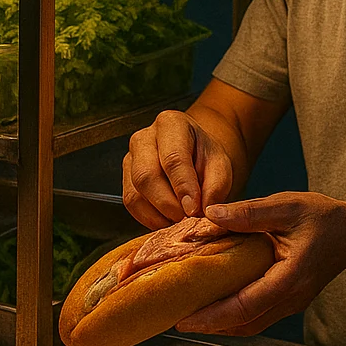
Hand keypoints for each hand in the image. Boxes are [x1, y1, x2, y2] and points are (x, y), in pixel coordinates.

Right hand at [123, 110, 234, 229]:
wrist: (194, 155)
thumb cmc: (205, 157)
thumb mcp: (221, 166)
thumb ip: (215, 187)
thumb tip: (204, 211)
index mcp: (171, 124)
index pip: (173, 158)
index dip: (183, 187)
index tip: (194, 209)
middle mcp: (144, 137)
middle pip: (146, 176)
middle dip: (168, 205)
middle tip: (187, 220)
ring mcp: (130, 157)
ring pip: (135, 193)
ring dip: (158, 215)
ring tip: (180, 221)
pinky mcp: (125, 178)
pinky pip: (131, 204)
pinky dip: (149, 219)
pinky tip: (167, 221)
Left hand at [176, 191, 345, 335]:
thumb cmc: (322, 216)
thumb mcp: (287, 206)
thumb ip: (249, 213)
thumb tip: (210, 215)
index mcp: (291, 276)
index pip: (247, 305)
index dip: (214, 316)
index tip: (185, 319)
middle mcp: (291, 298)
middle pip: (245, 323)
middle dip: (210, 326)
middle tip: (175, 320)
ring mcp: (291, 303)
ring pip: (251, 324)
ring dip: (220, 324)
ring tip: (189, 315)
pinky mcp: (288, 301)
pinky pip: (257, 315)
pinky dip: (234, 315)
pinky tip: (214, 305)